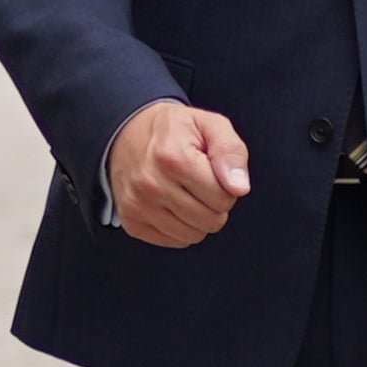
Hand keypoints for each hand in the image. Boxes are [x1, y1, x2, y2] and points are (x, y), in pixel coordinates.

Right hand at [107, 99, 250, 247]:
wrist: (127, 133)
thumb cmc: (175, 131)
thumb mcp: (210, 125)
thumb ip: (230, 152)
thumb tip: (239, 188)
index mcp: (173, 158)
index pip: (224, 198)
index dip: (227, 186)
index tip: (213, 171)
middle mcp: (150, 184)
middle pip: (211, 221)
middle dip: (215, 204)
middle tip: (201, 183)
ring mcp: (137, 205)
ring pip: (194, 235)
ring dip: (199, 218)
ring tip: (186, 193)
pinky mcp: (131, 222)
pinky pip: (175, 241)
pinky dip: (180, 227)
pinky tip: (172, 204)